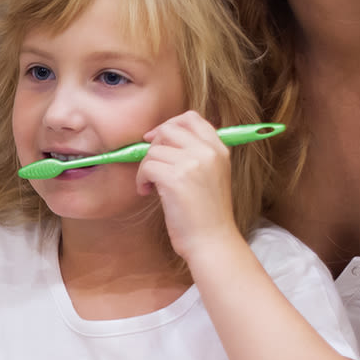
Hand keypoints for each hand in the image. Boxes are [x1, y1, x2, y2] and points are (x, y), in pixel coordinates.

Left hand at [136, 112, 240, 263]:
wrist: (212, 241)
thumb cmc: (207, 213)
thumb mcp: (212, 175)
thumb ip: (196, 154)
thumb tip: (161, 137)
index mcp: (219, 149)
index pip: (191, 118)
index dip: (169, 124)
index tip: (156, 140)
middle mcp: (207, 152)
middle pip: (168, 130)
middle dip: (153, 146)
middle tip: (151, 166)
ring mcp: (192, 164)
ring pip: (153, 150)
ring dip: (145, 168)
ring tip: (151, 186)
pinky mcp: (175, 179)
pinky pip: (146, 167)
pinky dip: (141, 180)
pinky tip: (147, 192)